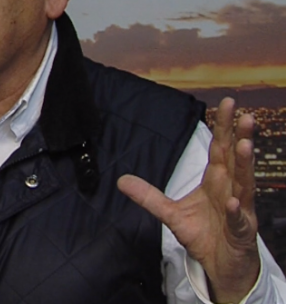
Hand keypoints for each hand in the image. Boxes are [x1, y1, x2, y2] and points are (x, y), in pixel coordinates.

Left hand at [117, 97, 258, 302]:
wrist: (220, 264)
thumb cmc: (204, 233)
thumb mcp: (171, 212)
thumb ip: (148, 195)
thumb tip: (121, 180)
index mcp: (216, 180)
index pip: (220, 148)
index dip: (223, 126)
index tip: (226, 103)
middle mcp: (230, 189)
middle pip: (236, 159)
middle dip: (241, 136)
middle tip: (245, 115)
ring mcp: (239, 209)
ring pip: (244, 184)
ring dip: (245, 165)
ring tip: (246, 145)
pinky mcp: (241, 231)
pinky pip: (239, 219)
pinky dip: (238, 211)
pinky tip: (235, 202)